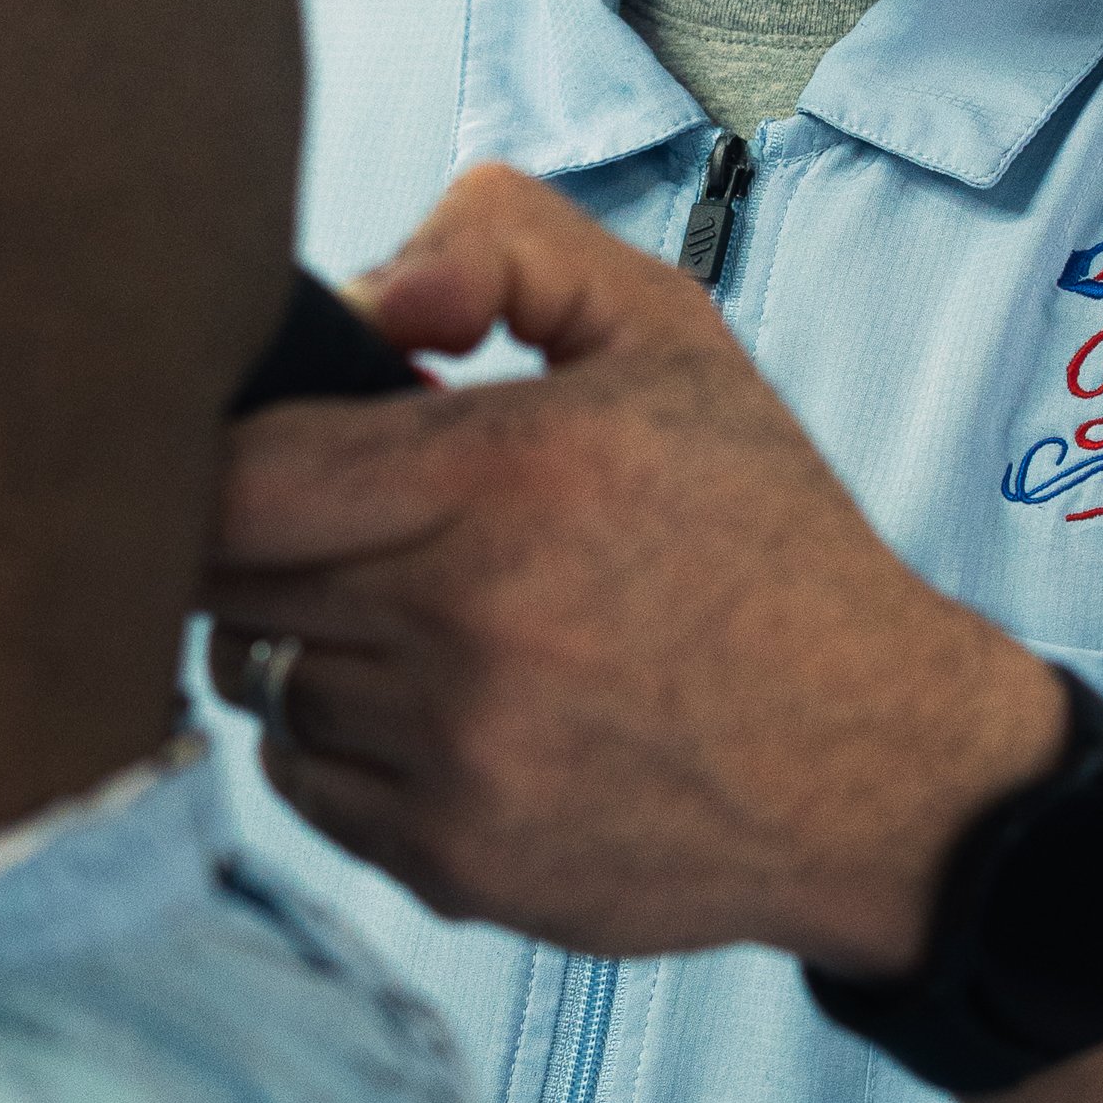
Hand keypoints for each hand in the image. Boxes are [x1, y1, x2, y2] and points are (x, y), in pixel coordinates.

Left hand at [205, 165, 1066, 969]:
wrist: (883, 772)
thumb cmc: (772, 554)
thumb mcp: (675, 337)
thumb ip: (508, 244)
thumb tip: (368, 296)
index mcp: (511, 476)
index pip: (234, 470)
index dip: (226, 446)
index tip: (278, 446)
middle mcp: (469, 623)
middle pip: (219, 572)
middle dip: (258, 532)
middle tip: (338, 521)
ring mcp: (454, 755)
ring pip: (253, 677)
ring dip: (299, 636)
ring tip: (407, 615)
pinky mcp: (452, 859)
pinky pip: (300, 783)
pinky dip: (335, 741)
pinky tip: (434, 708)